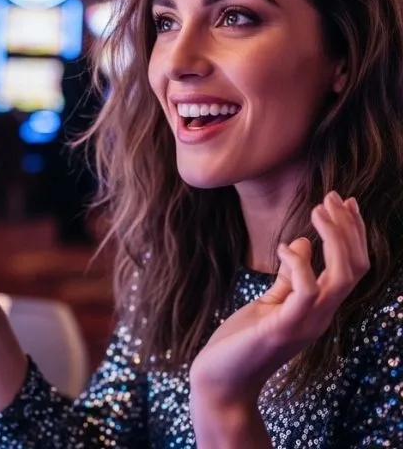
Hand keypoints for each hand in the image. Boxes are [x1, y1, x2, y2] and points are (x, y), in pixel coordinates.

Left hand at [189, 191, 368, 417]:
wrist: (221, 381)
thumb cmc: (243, 343)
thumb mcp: (270, 303)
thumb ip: (288, 278)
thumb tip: (301, 244)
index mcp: (319, 308)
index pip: (353, 268)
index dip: (353, 233)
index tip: (344, 202)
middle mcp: (320, 316)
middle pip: (356, 268)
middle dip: (348, 228)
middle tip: (333, 197)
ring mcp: (305, 324)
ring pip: (342, 277)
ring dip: (335, 239)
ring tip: (317, 209)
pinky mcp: (282, 328)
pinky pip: (306, 292)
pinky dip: (300, 264)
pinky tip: (284, 247)